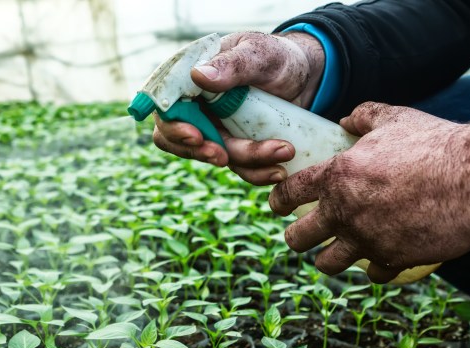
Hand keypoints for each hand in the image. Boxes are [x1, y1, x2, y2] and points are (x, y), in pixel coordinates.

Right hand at [153, 31, 324, 183]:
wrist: (304, 78)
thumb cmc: (276, 57)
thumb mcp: (259, 54)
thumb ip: (232, 64)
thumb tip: (198, 75)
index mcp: (189, 78)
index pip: (165, 106)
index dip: (174, 126)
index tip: (195, 136)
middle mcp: (194, 106)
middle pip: (178, 139)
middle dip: (202, 151)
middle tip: (223, 158)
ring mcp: (213, 129)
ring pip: (213, 155)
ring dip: (245, 161)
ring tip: (282, 152)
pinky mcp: (232, 147)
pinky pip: (237, 167)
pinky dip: (257, 172)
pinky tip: (278, 169)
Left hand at [269, 102, 469, 282]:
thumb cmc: (435, 144)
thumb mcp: (395, 119)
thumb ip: (364, 117)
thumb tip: (346, 119)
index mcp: (336, 177)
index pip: (288, 193)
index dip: (277, 200)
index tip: (278, 204)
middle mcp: (343, 212)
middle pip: (297, 238)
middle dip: (297, 236)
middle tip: (304, 232)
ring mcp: (366, 239)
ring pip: (327, 264)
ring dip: (329, 258)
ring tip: (335, 251)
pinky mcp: (392, 258)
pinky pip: (373, 273)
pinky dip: (376, 267)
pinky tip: (381, 256)